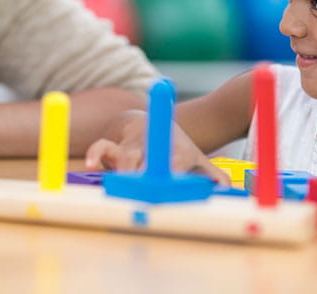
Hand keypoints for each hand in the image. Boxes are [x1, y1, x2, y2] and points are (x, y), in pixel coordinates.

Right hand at [84, 110, 229, 184]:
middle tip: (145, 193)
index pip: (177, 162)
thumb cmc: (177, 150)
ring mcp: (134, 146)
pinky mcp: (115, 147)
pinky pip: (102, 146)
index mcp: (178, 152)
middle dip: (145, 178)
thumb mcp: (199, 162)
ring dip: (124, 172)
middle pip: (150, 161)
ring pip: (125, 156)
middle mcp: (155, 147)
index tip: (169, 186)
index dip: (172, 174)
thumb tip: (226, 190)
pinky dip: (94, 153)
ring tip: (122, 188)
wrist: (150, 122)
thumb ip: (216, 177)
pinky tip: (90, 164)